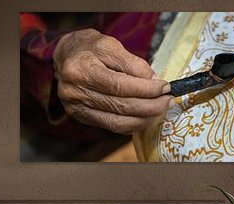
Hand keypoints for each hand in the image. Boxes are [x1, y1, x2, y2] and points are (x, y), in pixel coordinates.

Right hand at [53, 28, 172, 133]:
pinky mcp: (83, 117)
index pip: (120, 86)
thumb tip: (154, 81)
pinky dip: (133, 125)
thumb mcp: (110, 45)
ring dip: (145, 119)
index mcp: (81, 70)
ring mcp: (77, 108)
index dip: (146, 89)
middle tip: (168, 101)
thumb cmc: (89, 48)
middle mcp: (75, 92)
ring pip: (118, 122)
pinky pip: (113, 127)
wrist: (65, 58)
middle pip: (121, 106)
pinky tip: (146, 117)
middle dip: (151, 106)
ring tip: (161, 110)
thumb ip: (133, 63)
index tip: (165, 87)